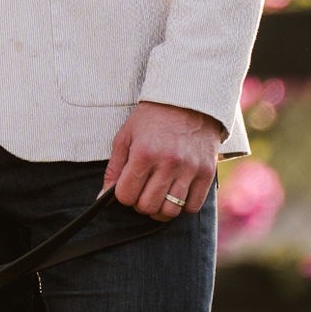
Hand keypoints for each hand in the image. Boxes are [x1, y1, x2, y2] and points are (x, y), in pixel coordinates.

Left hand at [103, 100, 222, 221]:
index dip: (123, 195)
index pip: (126, 195)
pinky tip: (176, 191)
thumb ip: (114, 168)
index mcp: (144, 152)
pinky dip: (182, 205)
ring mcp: (189, 169)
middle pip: (148, 206)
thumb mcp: (126, 135)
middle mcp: (168, 162)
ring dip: (161, 208)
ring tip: (158, 194)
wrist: (186, 100)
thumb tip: (103, 197)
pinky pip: (192, 207)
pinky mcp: (207, 173)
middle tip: (142, 191)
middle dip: (140, 203)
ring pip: (170, 211)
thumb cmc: (152, 119)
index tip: (127, 187)